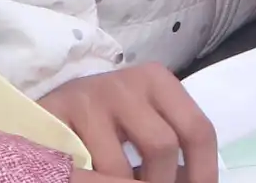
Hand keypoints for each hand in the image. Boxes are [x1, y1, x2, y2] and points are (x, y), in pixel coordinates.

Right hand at [36, 63, 216, 179]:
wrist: (51, 113)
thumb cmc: (107, 122)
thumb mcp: (145, 126)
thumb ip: (169, 149)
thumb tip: (192, 182)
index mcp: (158, 83)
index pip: (198, 130)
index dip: (203, 171)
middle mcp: (127, 82)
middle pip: (163, 147)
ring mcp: (91, 96)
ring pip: (121, 168)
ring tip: (117, 182)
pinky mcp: (59, 114)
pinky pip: (85, 171)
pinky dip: (96, 182)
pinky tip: (94, 177)